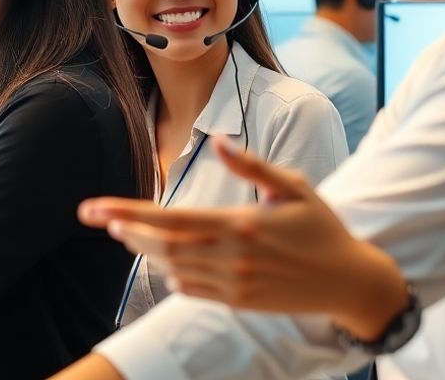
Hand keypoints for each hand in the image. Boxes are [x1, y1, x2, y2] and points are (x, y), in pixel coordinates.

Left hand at [78, 136, 408, 338]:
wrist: (349, 282)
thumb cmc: (322, 227)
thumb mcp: (294, 187)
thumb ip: (253, 167)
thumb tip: (222, 143)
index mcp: (242, 225)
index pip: (173, 219)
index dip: (131, 213)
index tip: (98, 208)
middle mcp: (233, 257)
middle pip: (163, 245)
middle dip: (125, 229)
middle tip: (95, 214)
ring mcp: (234, 283)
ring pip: (172, 268)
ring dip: (143, 249)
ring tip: (120, 231)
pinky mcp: (238, 301)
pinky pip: (191, 289)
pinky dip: (170, 273)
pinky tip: (161, 258)